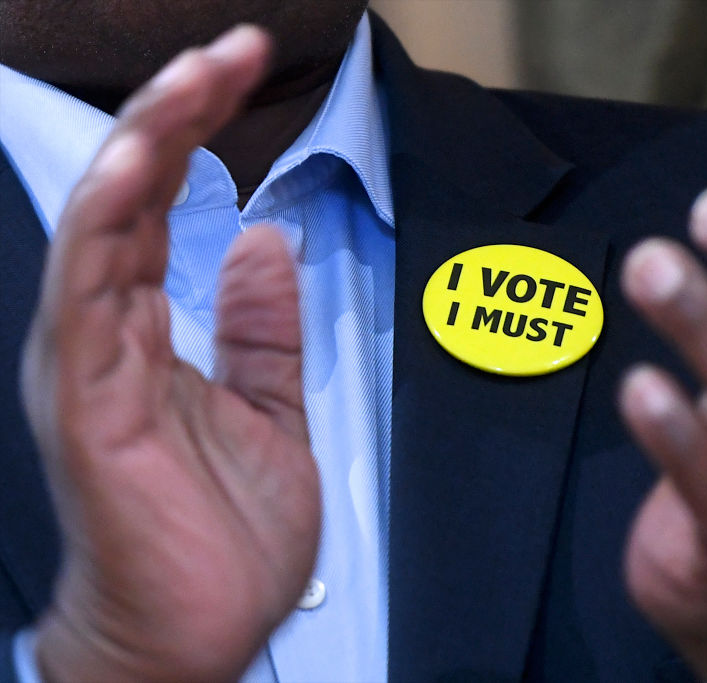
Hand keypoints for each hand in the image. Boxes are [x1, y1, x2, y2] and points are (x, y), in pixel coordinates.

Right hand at [20, 26, 320, 682]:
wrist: (194, 635)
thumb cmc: (219, 537)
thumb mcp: (267, 409)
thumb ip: (259, 328)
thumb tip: (265, 244)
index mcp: (145, 330)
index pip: (165, 204)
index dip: (200, 130)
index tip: (246, 70)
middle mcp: (106, 332)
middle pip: (131, 193)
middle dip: (180, 110)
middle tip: (230, 47)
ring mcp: (89, 361)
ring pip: (104, 223)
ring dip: (148, 142)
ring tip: (194, 75)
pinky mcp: (88, 400)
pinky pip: (88, 291)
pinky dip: (107, 219)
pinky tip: (134, 163)